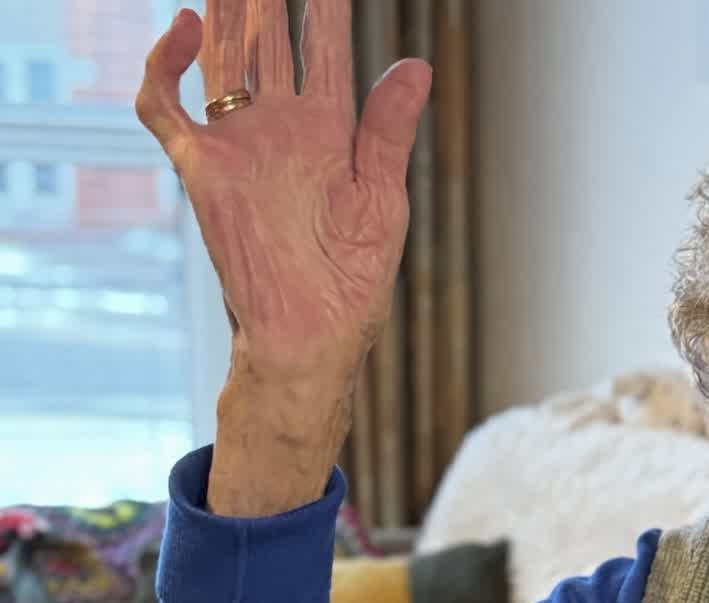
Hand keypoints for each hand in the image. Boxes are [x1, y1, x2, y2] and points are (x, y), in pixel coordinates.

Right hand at [135, 0, 431, 385]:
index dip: (325, 8)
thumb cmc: (352, 285)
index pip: (324, 50)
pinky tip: (189, 29)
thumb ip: (388, 132)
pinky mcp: (202, 170)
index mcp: (329, 134)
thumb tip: (417, 65)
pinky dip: (165, 65)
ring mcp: (239, 146)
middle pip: (267, 42)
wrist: (311, 338)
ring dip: (226, 11)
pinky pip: (166, 106)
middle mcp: (281, 130)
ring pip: (221, 57)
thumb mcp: (382, 202)